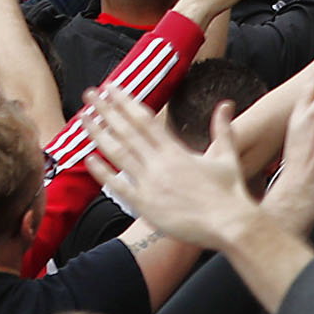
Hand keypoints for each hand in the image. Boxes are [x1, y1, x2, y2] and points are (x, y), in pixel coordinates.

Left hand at [86, 84, 262, 253]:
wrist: (230, 225)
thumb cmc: (230, 193)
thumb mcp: (226, 156)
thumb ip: (222, 129)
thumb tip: (226, 104)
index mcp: (175, 150)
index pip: (144, 119)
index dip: (125, 102)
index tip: (112, 88)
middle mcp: (158, 163)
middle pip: (125, 130)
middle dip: (105, 110)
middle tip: (90, 93)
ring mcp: (150, 184)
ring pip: (117, 153)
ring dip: (98, 134)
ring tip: (83, 118)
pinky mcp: (145, 205)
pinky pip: (118, 185)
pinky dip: (102, 172)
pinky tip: (88, 158)